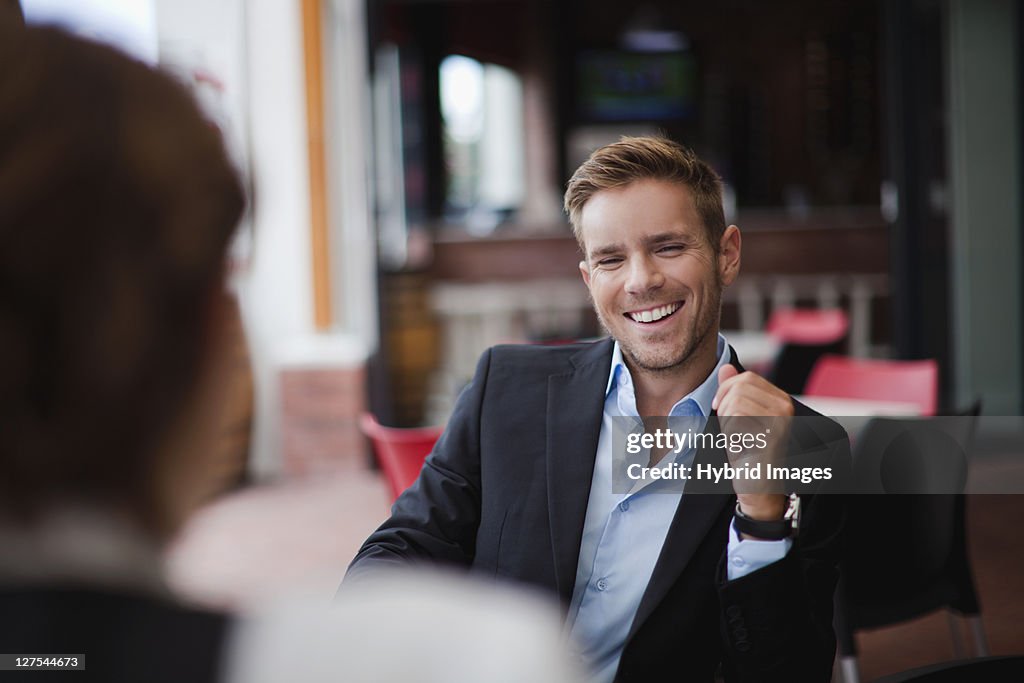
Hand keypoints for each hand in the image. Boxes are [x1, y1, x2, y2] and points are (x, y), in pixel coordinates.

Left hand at [712, 364, 793, 520]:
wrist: (757, 485)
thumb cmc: (747, 452)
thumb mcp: (736, 416)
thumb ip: (733, 391)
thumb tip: (726, 367)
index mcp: (779, 400)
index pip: (747, 378)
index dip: (726, 389)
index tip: (720, 408)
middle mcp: (784, 407)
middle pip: (740, 386)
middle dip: (725, 405)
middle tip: (728, 426)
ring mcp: (780, 421)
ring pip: (736, 401)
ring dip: (727, 421)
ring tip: (737, 437)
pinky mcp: (772, 435)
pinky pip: (738, 418)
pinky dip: (731, 432)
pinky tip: (740, 446)